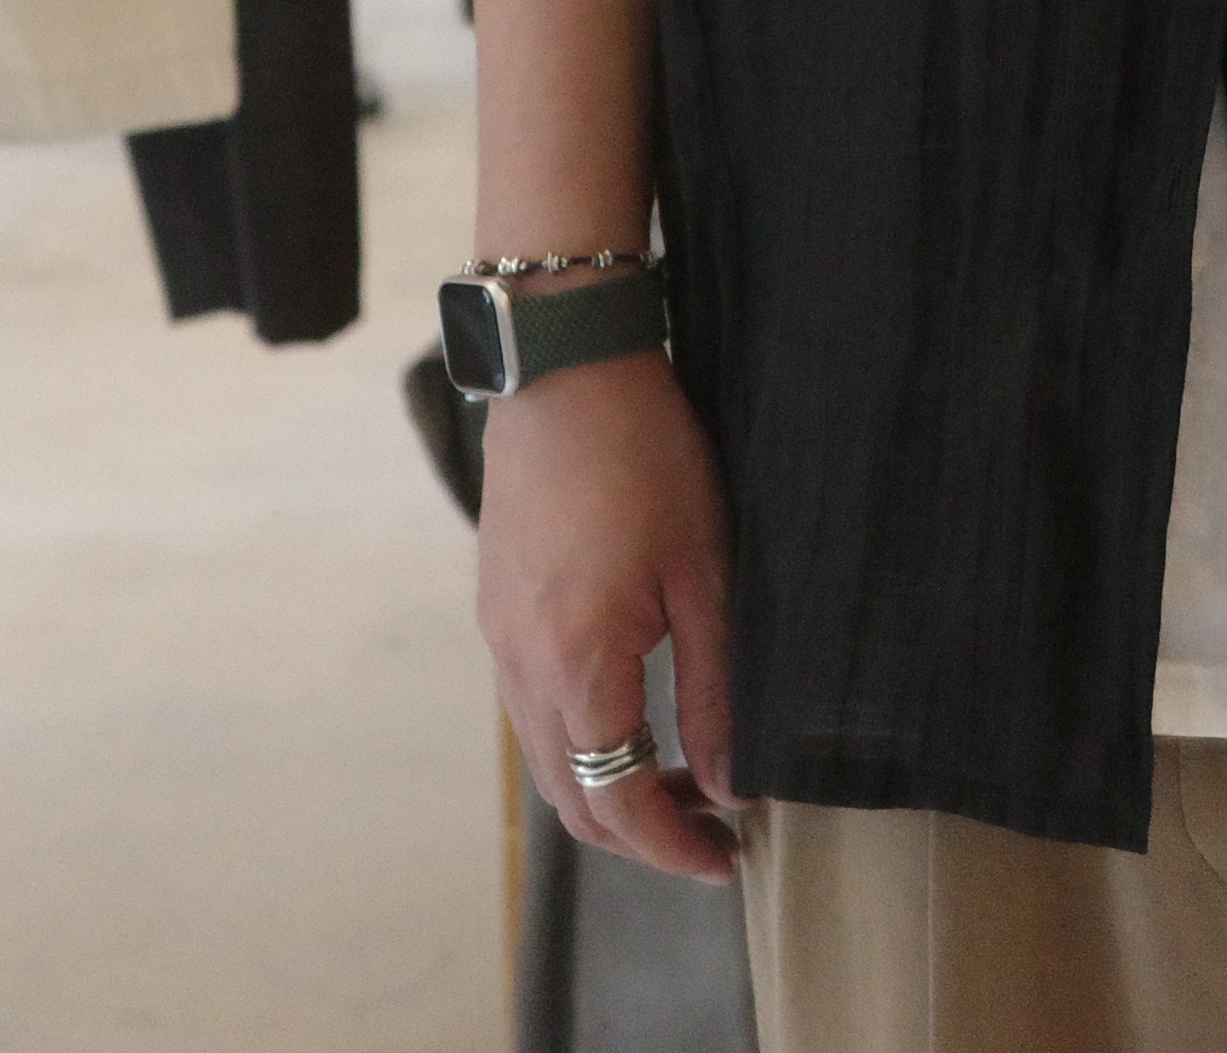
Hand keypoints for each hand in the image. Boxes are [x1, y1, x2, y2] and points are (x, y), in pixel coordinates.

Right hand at [480, 346, 739, 881]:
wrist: (563, 367)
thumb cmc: (645, 455)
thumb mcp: (703, 571)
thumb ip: (714, 687)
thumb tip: (730, 780)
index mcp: (576, 667)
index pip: (618, 801)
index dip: (674, 846)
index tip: (726, 859)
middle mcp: (521, 668)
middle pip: (571, 799)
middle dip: (641, 831)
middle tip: (713, 829)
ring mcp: (498, 639)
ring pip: (547, 759)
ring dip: (608, 786)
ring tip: (684, 775)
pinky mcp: (496, 609)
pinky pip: (532, 708)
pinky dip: (581, 739)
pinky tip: (634, 712)